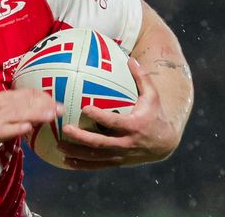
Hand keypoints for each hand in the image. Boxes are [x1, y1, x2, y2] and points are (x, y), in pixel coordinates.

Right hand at [0, 89, 62, 156]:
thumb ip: (10, 109)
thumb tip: (29, 112)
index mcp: (2, 99)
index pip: (26, 93)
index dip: (43, 96)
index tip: (56, 100)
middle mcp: (0, 105)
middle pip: (27, 102)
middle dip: (46, 104)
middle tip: (62, 108)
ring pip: (20, 114)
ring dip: (37, 114)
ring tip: (52, 115)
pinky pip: (7, 129)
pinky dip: (19, 128)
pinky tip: (30, 129)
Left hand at [57, 57, 180, 169]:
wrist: (165, 143)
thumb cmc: (155, 114)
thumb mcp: (152, 96)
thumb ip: (142, 78)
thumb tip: (131, 59)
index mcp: (135, 125)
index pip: (115, 122)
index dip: (100, 116)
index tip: (85, 107)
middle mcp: (127, 143)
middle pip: (101, 142)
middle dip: (82, 137)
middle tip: (65, 128)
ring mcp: (121, 155)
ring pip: (97, 157)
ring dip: (77, 152)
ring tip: (59, 145)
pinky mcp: (117, 162)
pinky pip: (97, 165)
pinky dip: (82, 165)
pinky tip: (66, 161)